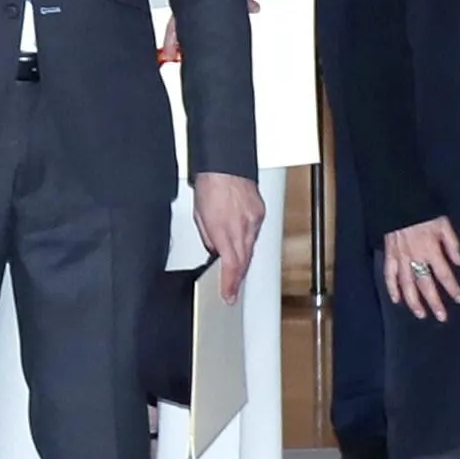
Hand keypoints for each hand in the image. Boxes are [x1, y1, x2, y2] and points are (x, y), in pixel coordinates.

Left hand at [192, 173, 265, 299]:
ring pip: (251, 248)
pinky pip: (255, 234)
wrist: (225, 163)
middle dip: (237, 277)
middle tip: (231, 288)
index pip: (231, 266)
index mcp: (224, 230)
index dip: (230, 284)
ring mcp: (254, 220)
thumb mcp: (199, 216)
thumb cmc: (209, 184)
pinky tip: (242, 244)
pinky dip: (248, 241)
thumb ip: (209, 237)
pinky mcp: (260, 213)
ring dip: (242, 260)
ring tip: (234, 269)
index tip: (228, 295)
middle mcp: (242, 227)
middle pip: (244, 261)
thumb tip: (215, 251)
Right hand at [379, 215, 459, 319]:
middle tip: (441, 317)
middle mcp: (416, 258)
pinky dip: (392, 288)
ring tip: (420, 314)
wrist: (398, 201)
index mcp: (432, 250)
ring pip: (406, 284)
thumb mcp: (444, 224)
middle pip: (426, 284)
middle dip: (434, 302)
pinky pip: (389, 275)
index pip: (445, 275)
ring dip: (413, 301)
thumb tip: (459, 262)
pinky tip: (397, 300)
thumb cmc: (423, 212)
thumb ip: (452, 244)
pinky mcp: (389, 255)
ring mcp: (400, 258)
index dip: (453, 289)